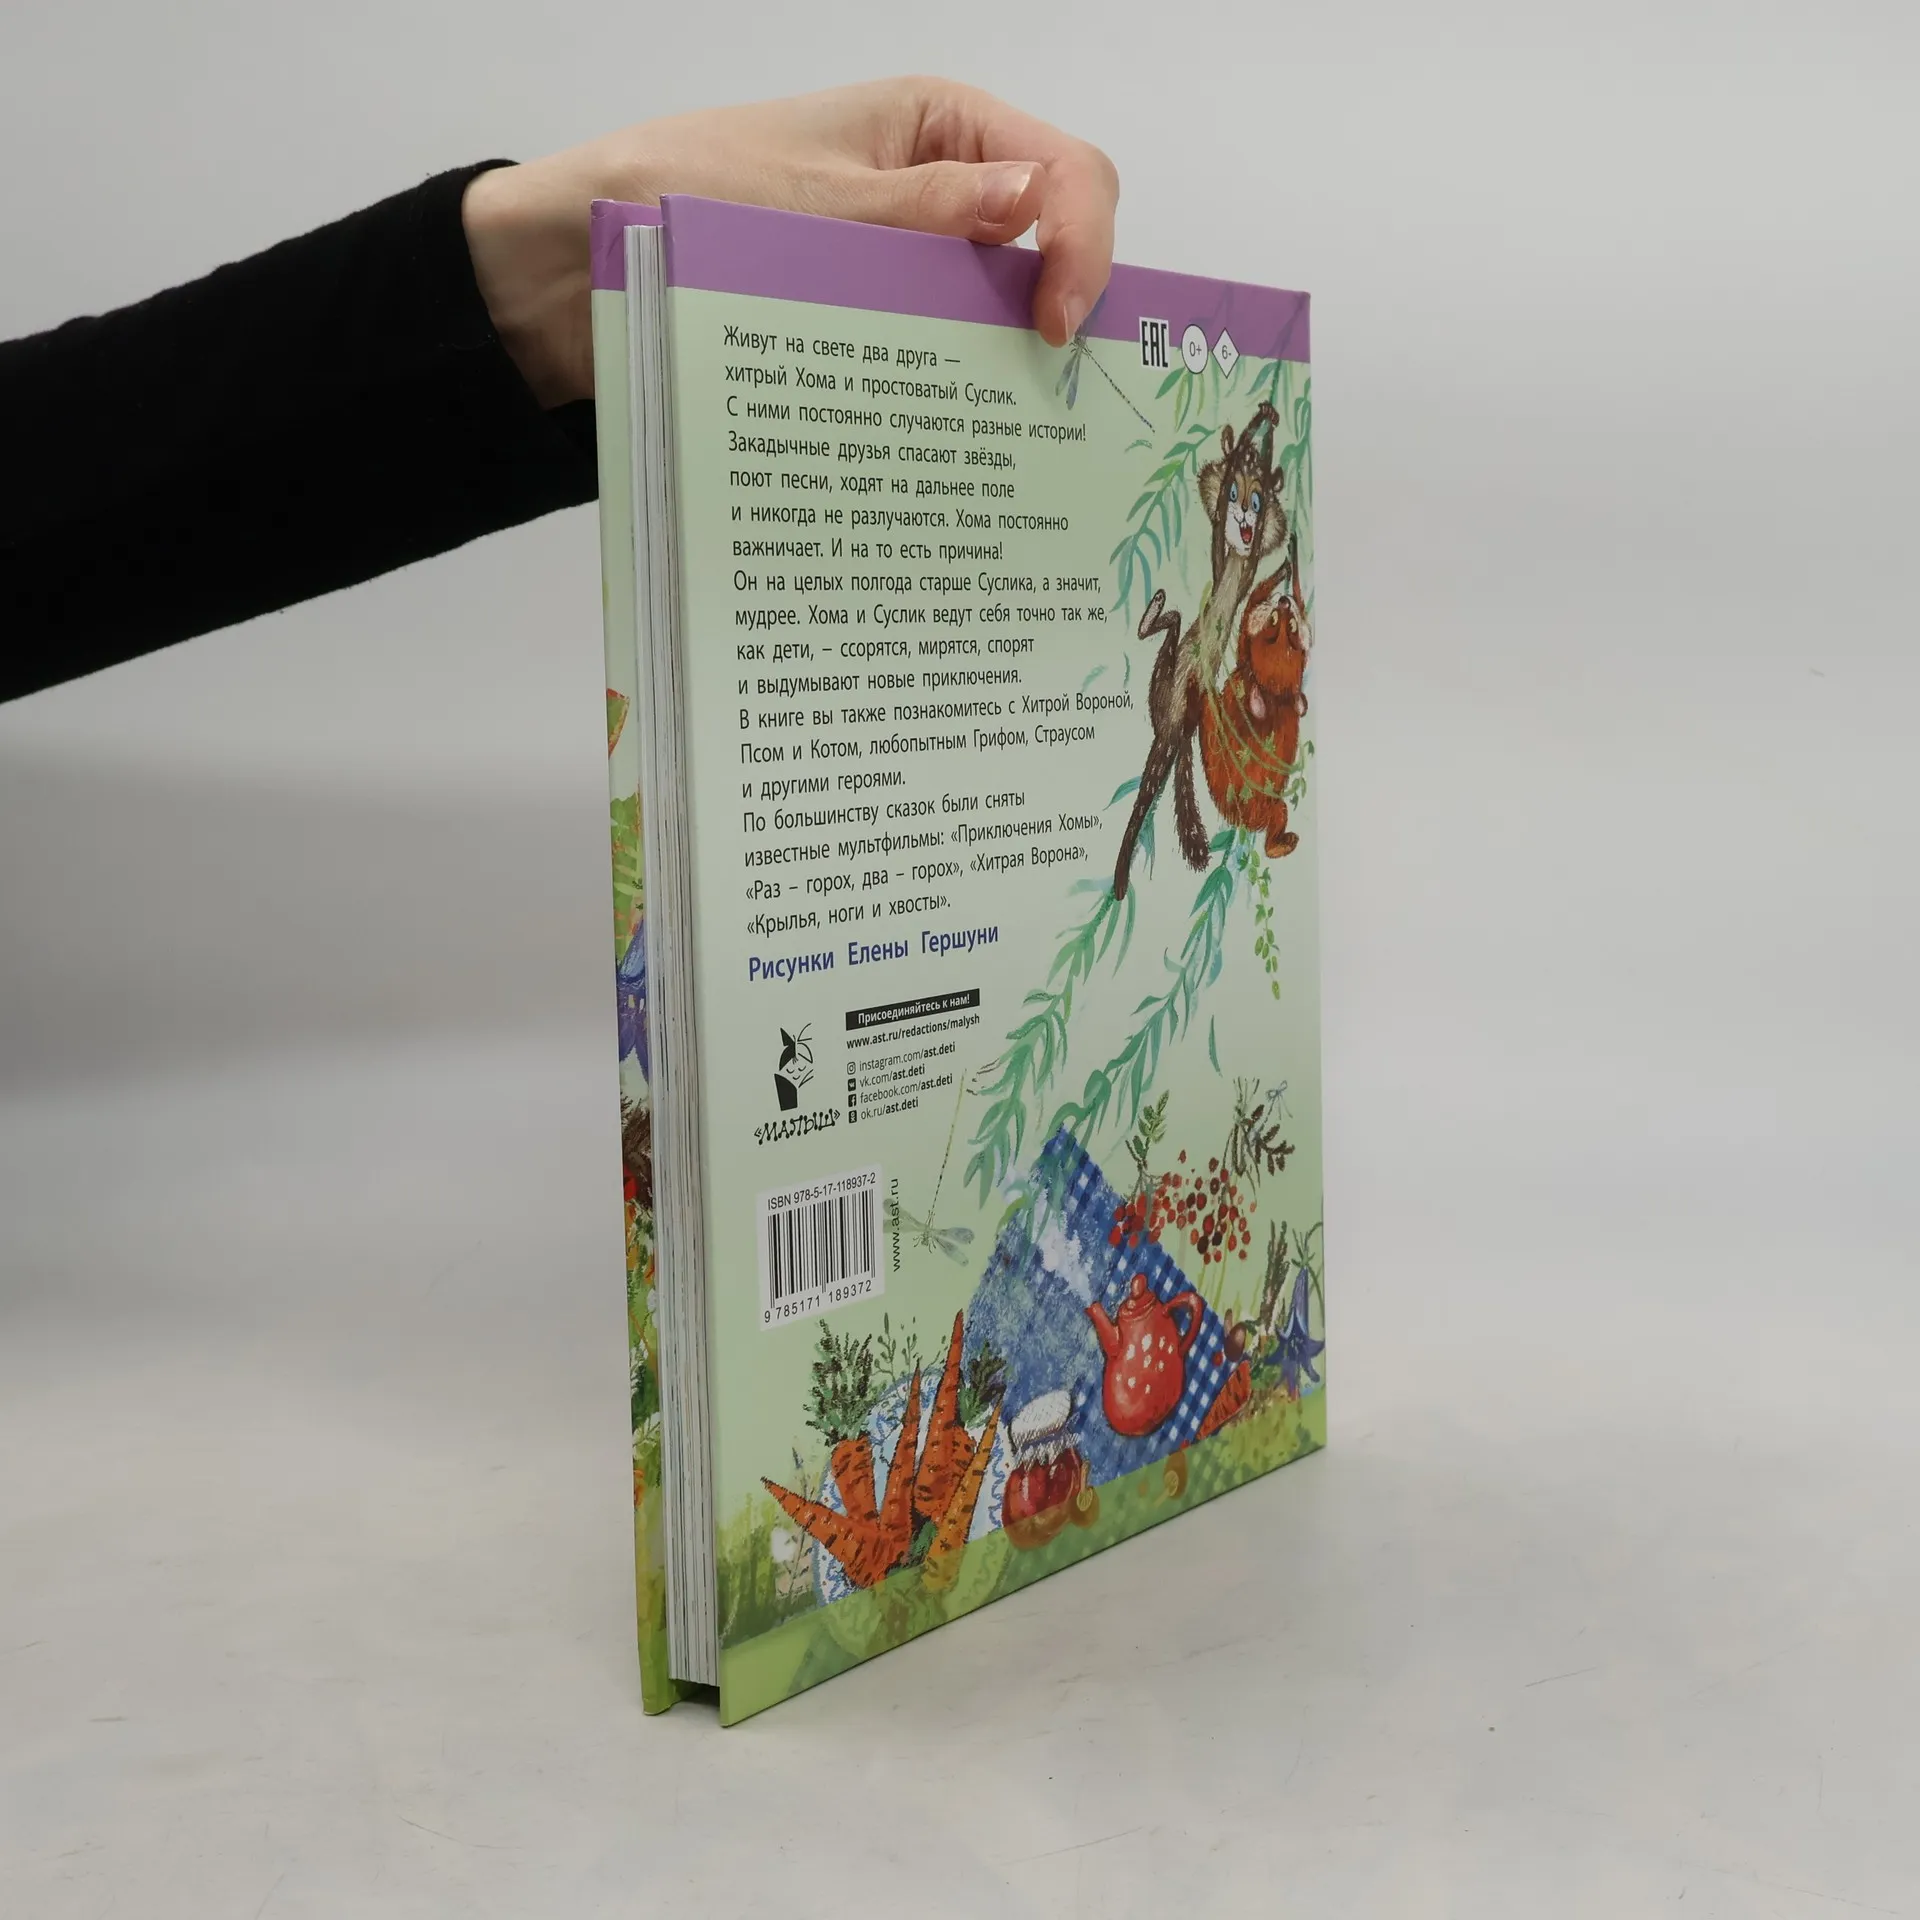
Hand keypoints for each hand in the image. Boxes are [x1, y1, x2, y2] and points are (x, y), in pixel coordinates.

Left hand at [462, 78, 1119, 406]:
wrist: (581, 262)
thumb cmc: (686, 194)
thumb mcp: (815, 200)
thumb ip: (929, 207)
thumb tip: (1038, 201)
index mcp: (939, 124)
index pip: (1065, 170)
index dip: (1082, 243)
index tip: (1053, 329)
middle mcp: (938, 187)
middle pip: (1049, 243)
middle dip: (1060, 309)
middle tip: (1046, 397)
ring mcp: (910, 257)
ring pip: (998, 308)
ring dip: (1007, 362)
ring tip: (1005, 434)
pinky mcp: (875, 316)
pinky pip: (939, 350)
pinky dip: (954, 390)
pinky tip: (948, 437)